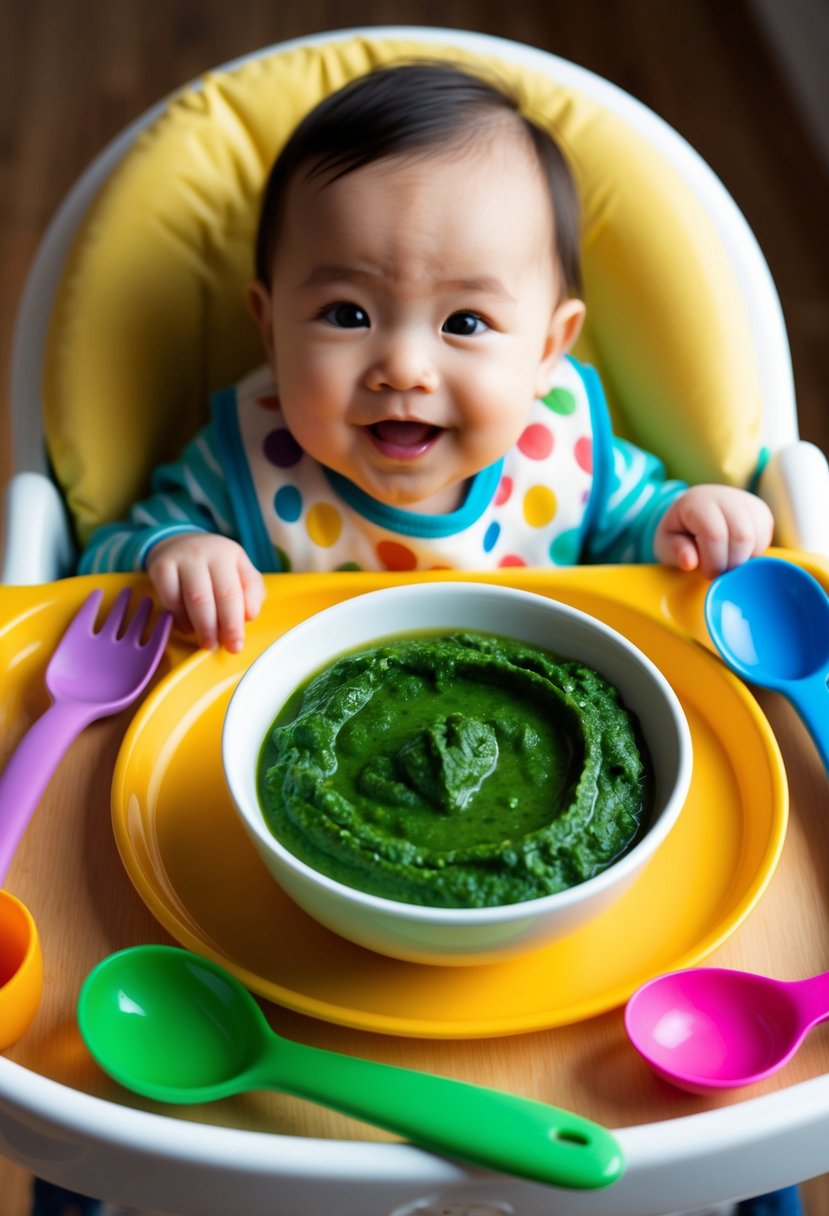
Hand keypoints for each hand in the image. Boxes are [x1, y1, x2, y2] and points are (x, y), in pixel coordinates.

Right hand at [147, 533, 264, 651]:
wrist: (180, 544)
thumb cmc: (215, 565)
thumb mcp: (239, 570)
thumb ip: (251, 591)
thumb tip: (250, 615)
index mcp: (228, 553)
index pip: (233, 592)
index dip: (235, 622)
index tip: (236, 645)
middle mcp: (203, 553)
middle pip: (212, 597)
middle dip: (218, 628)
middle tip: (221, 648)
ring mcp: (180, 558)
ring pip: (191, 600)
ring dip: (200, 627)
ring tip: (207, 642)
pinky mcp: (159, 567)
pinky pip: (169, 600)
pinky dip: (179, 618)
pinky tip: (188, 627)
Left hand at [653, 485, 773, 578]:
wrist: (693, 512)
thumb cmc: (679, 531)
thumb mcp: (666, 543)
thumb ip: (676, 552)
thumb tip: (689, 562)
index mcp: (697, 502)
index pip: (715, 535)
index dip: (714, 562)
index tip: (709, 574)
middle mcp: (725, 496)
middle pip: (741, 536)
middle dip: (732, 563)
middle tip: (721, 572)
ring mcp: (746, 501)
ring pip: (756, 537)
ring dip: (743, 559)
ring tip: (727, 562)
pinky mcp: (760, 510)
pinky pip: (765, 537)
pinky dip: (754, 553)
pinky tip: (738, 554)